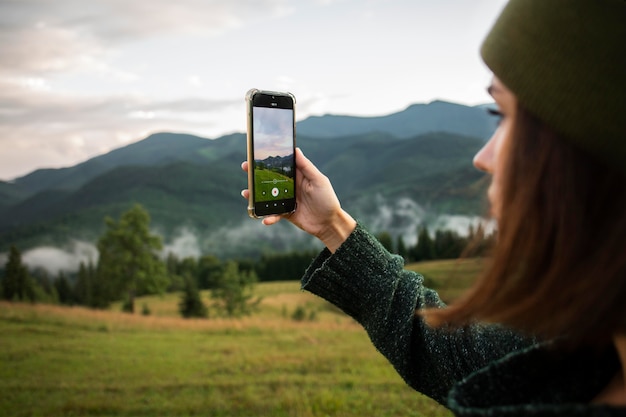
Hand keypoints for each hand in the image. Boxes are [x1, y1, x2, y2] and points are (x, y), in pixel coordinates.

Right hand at [241, 148, 355, 251]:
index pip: (281, 165)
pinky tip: (265, 219)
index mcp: (298, 176)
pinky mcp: (286, 213)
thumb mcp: (319, 180)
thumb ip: (306, 167)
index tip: (256, 154)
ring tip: (246, 194)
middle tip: (245, 168)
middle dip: (256, 174)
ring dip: (255, 195)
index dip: (269, 160)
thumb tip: (296, 150)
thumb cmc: (327, 199)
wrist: (329, 223)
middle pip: (270, 179)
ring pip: (267, 196)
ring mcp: (286, 200)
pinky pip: (273, 214)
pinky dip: (268, 216)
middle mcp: (290, 187)